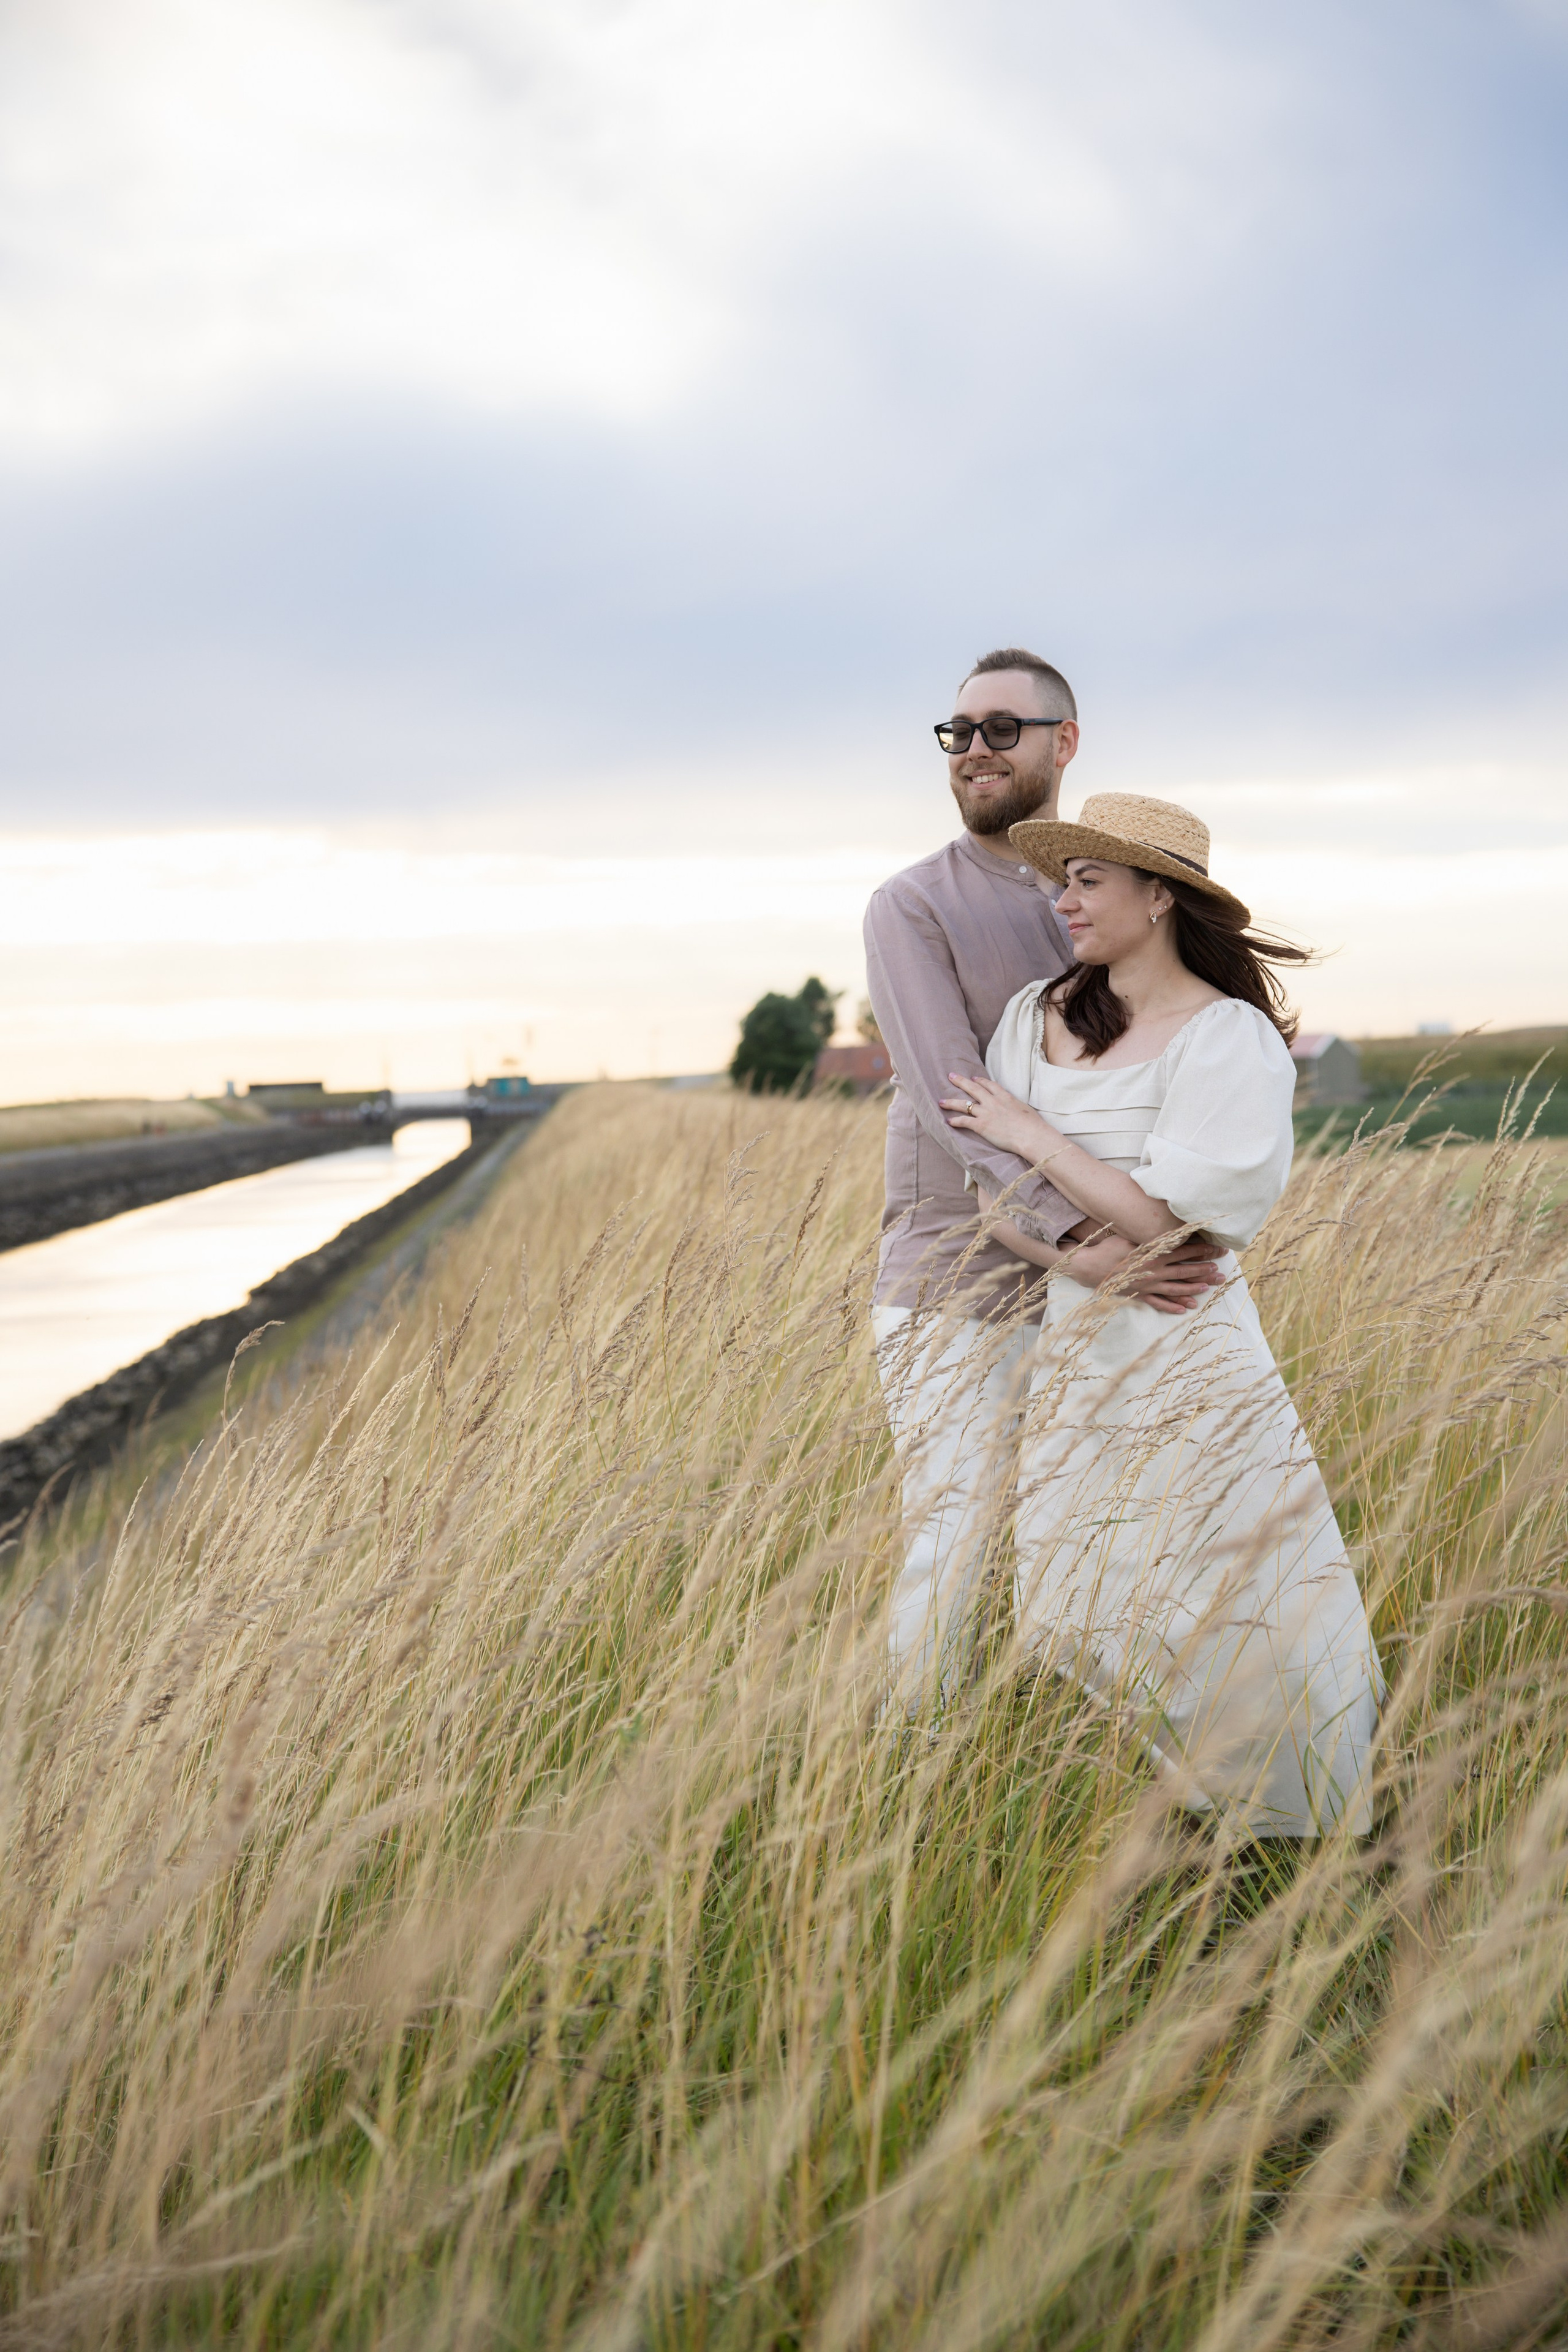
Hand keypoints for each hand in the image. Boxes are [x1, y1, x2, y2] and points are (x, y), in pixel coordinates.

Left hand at [940, 1070, 1057, 1163]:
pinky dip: (955, 1121)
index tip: (974, 1077)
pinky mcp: (981, 1125)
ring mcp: (986, 1113)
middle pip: (973, 1088)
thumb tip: (1017, 1110)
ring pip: (964, 1104)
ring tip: (941, 1101)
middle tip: (951, 1076)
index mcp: (1005, 1097)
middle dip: (961, 1081)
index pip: (990, 1085)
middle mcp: (993, 1102)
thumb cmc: (1034, 1125)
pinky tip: (949, 1121)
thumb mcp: (1025, 1110)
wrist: (1031, 1135)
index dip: (980, 1081)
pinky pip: (964, 1121)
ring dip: (951, 1102)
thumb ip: (1016, 1107)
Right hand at [1060, 1227, 1224, 1314]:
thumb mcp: (1131, 1236)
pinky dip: (1172, 1306)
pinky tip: (1184, 1309)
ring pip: (1176, 1287)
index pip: (1185, 1251)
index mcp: (1154, 1255)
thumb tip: (1169, 1229)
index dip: (1203, 1250)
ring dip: (1193, 1288)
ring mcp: (1148, 1285)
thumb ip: (1150, 1235)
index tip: (1218, 1249)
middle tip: (1221, 1271)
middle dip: (1204, 1270)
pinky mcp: (1139, 1294)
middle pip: (1185, 1270)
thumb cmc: (1109, 1247)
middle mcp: (1155, 1271)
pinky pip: (1159, 1302)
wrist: (1089, 1267)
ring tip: (1207, 1288)